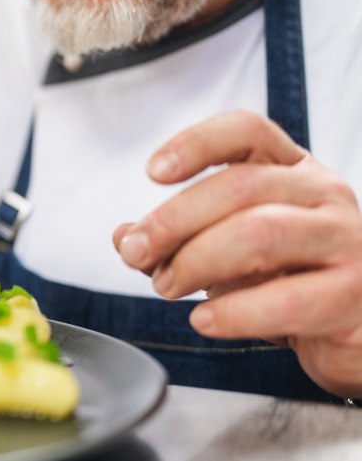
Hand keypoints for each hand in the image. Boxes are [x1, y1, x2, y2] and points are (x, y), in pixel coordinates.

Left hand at [114, 110, 361, 396]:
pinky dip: (234, 312)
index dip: (196, 143)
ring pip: (261, 233)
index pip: (247, 131)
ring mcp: (346, 241)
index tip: (152, 171)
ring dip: (196, 261)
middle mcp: (324, 194)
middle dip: (173, 220)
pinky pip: (287, 299)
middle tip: (137, 251)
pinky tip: (204, 320)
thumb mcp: (228, 251)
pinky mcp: (352, 295)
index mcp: (292, 170)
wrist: (356, 332)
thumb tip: (125, 237)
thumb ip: (176, 240)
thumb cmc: (290, 279)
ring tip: (167, 285)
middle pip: (240, 186)